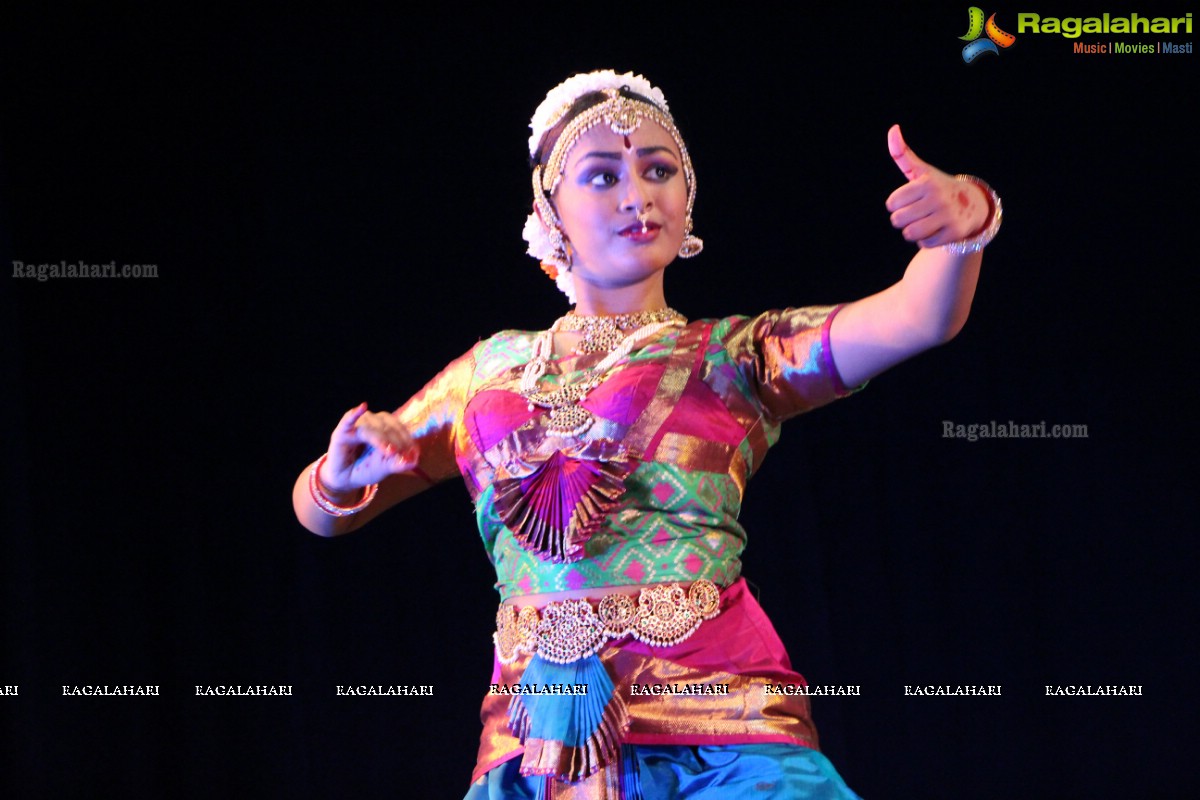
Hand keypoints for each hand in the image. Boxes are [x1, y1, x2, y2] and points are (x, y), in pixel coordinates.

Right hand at [319, 403, 419, 493]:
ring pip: (371, 428)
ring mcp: (356, 425)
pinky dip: (354, 414)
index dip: (407, 438)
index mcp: (384, 425)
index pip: (398, 426)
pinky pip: (348, 421)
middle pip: (387, 426)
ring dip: (381, 439)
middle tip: (401, 455)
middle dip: (396, 441)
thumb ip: (398, 464)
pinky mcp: (341, 432)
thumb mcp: (385, 467)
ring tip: (389, 452)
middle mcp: (371, 421)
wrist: (345, 478)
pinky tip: (362, 407)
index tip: (414, 453)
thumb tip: (414, 461)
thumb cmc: (366, 468)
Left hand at [885, 125, 987, 247]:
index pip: (891, 204)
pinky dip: (927, 240)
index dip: (896, 205)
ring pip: (909, 234)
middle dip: (903, 220)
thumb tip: (893, 128)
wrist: (972, 204)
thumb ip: (902, 154)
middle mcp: (938, 197)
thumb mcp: (920, 172)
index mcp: (926, 182)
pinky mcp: (954, 232)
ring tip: (924, 222)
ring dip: (912, 232)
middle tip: (916, 213)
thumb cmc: (936, 188)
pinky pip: (925, 244)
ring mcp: (948, 215)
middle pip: (897, 221)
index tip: (908, 200)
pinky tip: (937, 230)